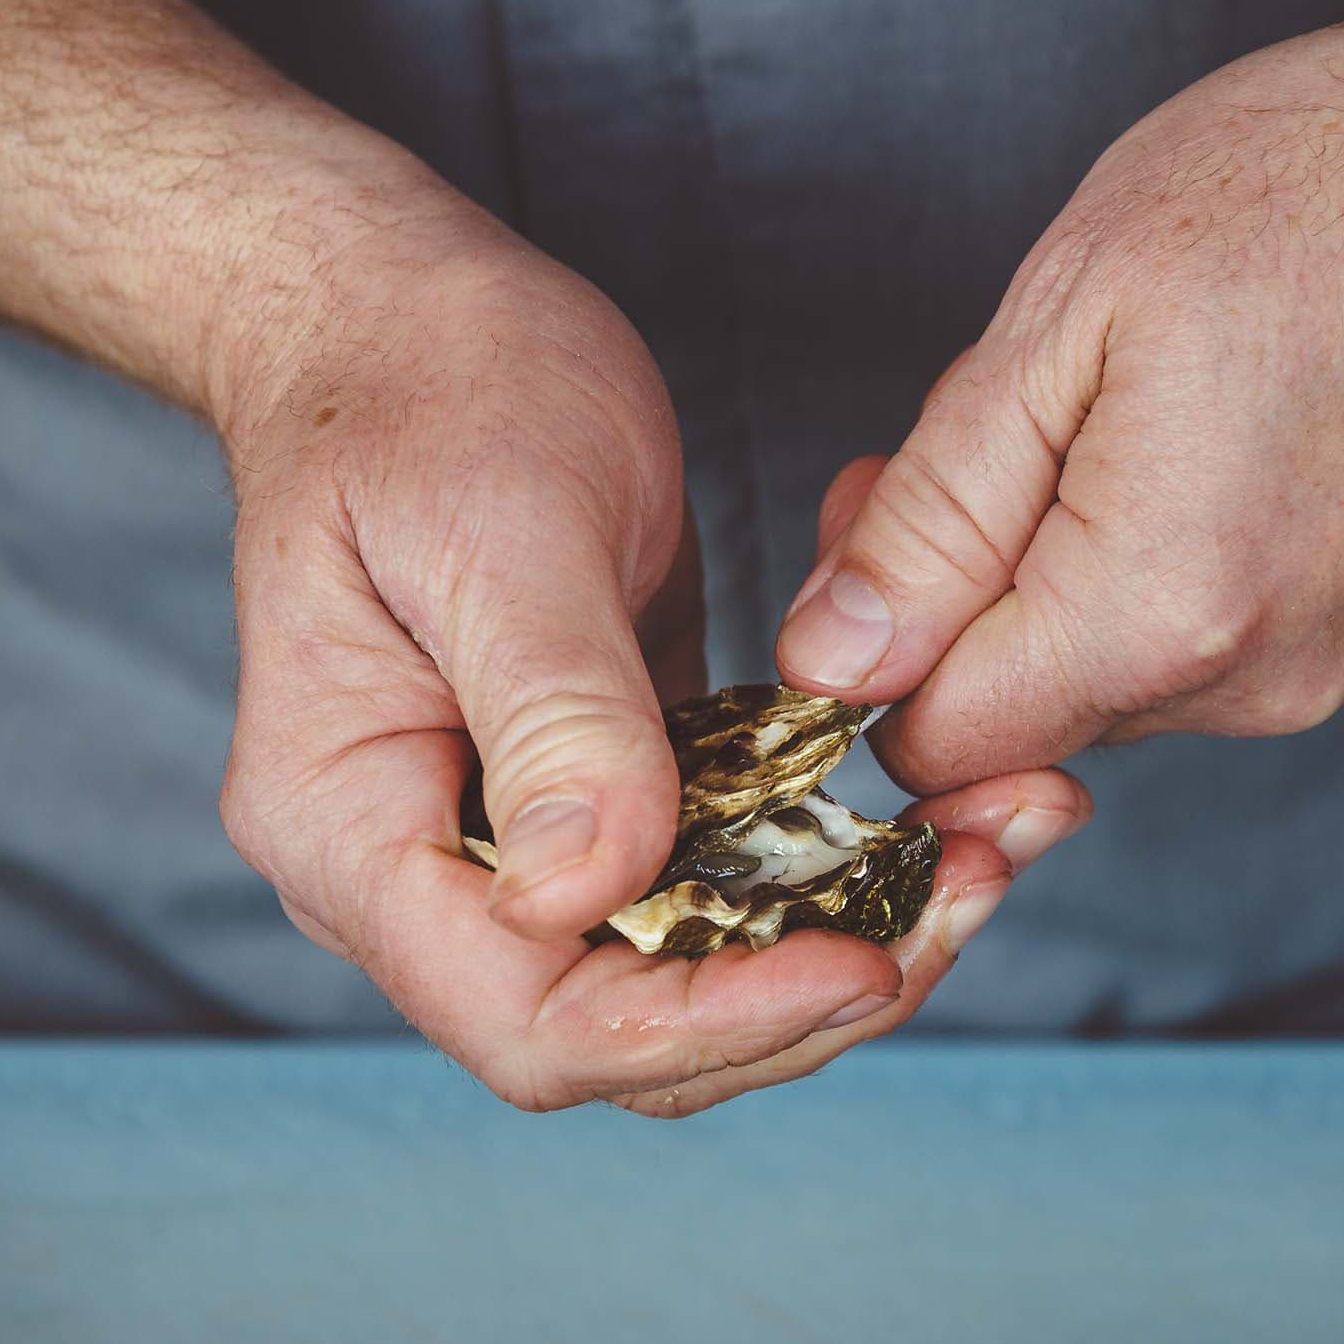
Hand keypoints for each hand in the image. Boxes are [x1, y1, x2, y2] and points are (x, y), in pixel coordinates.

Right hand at [216, 190, 1083, 1111]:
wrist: (398, 314)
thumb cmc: (422, 390)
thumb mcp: (500, 532)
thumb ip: (552, 715)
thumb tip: (592, 892)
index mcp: (353, 833)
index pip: (533, 1015)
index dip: (706, 1020)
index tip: (862, 958)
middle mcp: (425, 871)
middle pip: (626, 1029)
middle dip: (805, 993)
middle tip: (971, 890)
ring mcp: (515, 841)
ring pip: (692, 970)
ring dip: (845, 934)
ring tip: (990, 847)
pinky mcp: (602, 791)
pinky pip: (718, 880)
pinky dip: (829, 866)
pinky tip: (943, 812)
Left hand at [776, 0, 1343, 790]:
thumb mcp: (1068, 317)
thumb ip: (934, 516)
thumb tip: (834, 659)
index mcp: (1161, 616)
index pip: (937, 746)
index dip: (869, 651)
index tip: (872, 523)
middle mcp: (1258, 680)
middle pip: (1025, 706)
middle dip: (964, 583)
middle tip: (978, 414)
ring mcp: (1334, 662)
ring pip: (1114, 667)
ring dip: (1061, 559)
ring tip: (1112, 392)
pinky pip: (1206, 633)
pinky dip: (1154, 554)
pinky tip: (1193, 421)